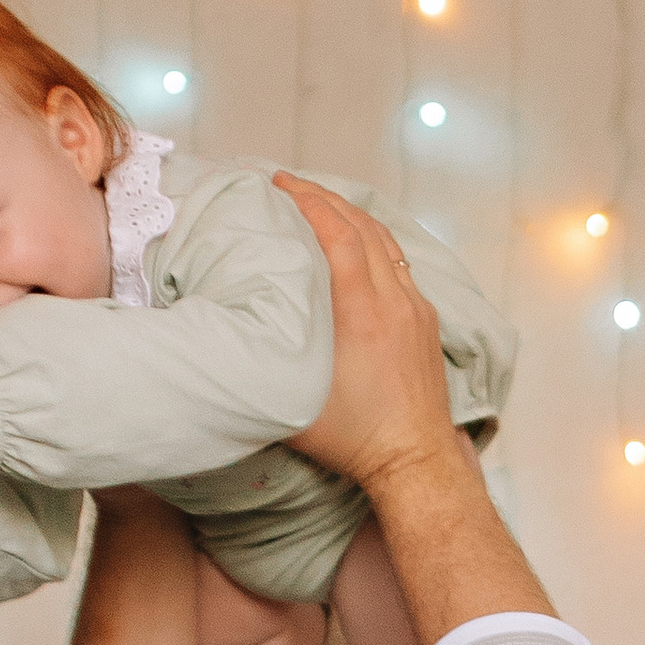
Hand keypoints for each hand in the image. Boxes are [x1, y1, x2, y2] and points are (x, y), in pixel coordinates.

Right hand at [273, 175, 462, 495]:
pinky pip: (399, 263)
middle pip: (362, 227)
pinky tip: (354, 243)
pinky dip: (373, 241)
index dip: (308, 201)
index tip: (279, 184)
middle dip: (323, 198)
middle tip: (289, 184)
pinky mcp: (424, 320)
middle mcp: (394, 302)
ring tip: (317, 203)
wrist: (414, 460)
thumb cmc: (353, 439)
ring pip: (385, 241)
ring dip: (350, 215)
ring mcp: (414, 308)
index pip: (338, 235)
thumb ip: (263, 365)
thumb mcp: (294, 402)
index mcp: (363, 313)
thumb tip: (219, 340)